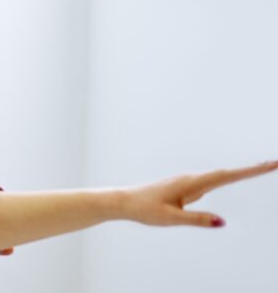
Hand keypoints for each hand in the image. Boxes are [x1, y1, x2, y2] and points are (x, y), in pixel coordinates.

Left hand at [122, 161, 277, 226]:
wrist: (124, 202)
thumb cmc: (145, 210)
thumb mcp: (171, 219)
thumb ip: (197, 220)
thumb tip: (222, 222)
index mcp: (190, 183)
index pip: (226, 176)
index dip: (250, 171)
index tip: (270, 164)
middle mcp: (192, 179)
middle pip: (227, 173)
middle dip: (251, 169)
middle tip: (275, 163)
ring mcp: (189, 182)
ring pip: (219, 177)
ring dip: (241, 172)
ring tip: (263, 167)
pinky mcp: (186, 187)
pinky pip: (211, 182)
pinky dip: (227, 178)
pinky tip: (234, 176)